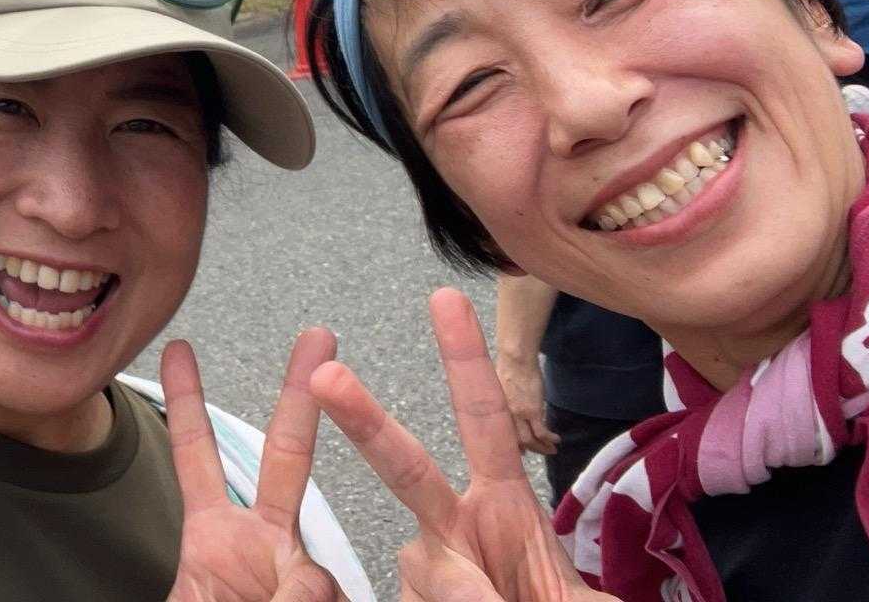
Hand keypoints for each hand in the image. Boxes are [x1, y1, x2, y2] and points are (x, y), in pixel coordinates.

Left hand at [165, 331, 346, 601]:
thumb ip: (223, 580)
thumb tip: (295, 572)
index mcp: (215, 542)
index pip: (198, 457)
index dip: (188, 403)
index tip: (179, 352)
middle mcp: (266, 551)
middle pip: (286, 458)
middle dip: (301, 395)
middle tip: (316, 334)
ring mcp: (304, 583)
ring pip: (321, 574)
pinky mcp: (326, 599)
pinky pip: (328, 597)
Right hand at [312, 290, 616, 601]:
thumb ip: (541, 594)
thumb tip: (460, 582)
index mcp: (504, 506)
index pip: (484, 420)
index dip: (466, 360)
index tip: (445, 297)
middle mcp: (455, 527)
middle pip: (404, 465)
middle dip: (364, 418)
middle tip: (327, 376)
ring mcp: (426, 567)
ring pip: (419, 567)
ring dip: (459, 592)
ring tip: (497, 601)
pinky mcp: (405, 597)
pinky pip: (412, 600)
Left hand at [492, 353, 557, 456]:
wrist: (516, 360)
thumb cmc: (507, 368)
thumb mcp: (500, 388)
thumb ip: (503, 401)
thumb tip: (507, 404)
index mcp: (497, 412)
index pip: (504, 435)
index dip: (514, 446)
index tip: (522, 452)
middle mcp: (506, 417)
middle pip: (518, 441)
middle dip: (531, 450)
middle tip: (541, 452)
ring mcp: (520, 415)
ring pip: (531, 440)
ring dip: (542, 448)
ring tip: (552, 450)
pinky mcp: (533, 410)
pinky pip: (541, 431)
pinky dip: (549, 438)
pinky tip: (556, 439)